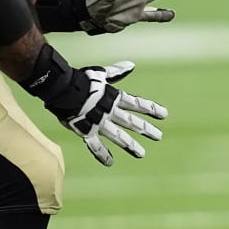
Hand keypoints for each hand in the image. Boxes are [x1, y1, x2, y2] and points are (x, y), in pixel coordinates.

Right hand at [31, 58, 166, 165]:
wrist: (63, 89)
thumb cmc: (81, 80)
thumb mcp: (101, 74)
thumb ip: (116, 72)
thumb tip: (131, 65)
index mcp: (114, 97)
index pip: (137, 104)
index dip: (151, 109)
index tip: (164, 115)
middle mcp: (110, 111)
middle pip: (132, 122)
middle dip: (146, 129)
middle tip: (159, 137)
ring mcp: (99, 122)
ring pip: (118, 136)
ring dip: (130, 145)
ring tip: (141, 154)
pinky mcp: (86, 131)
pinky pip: (95, 146)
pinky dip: (102, 154)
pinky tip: (110, 163)